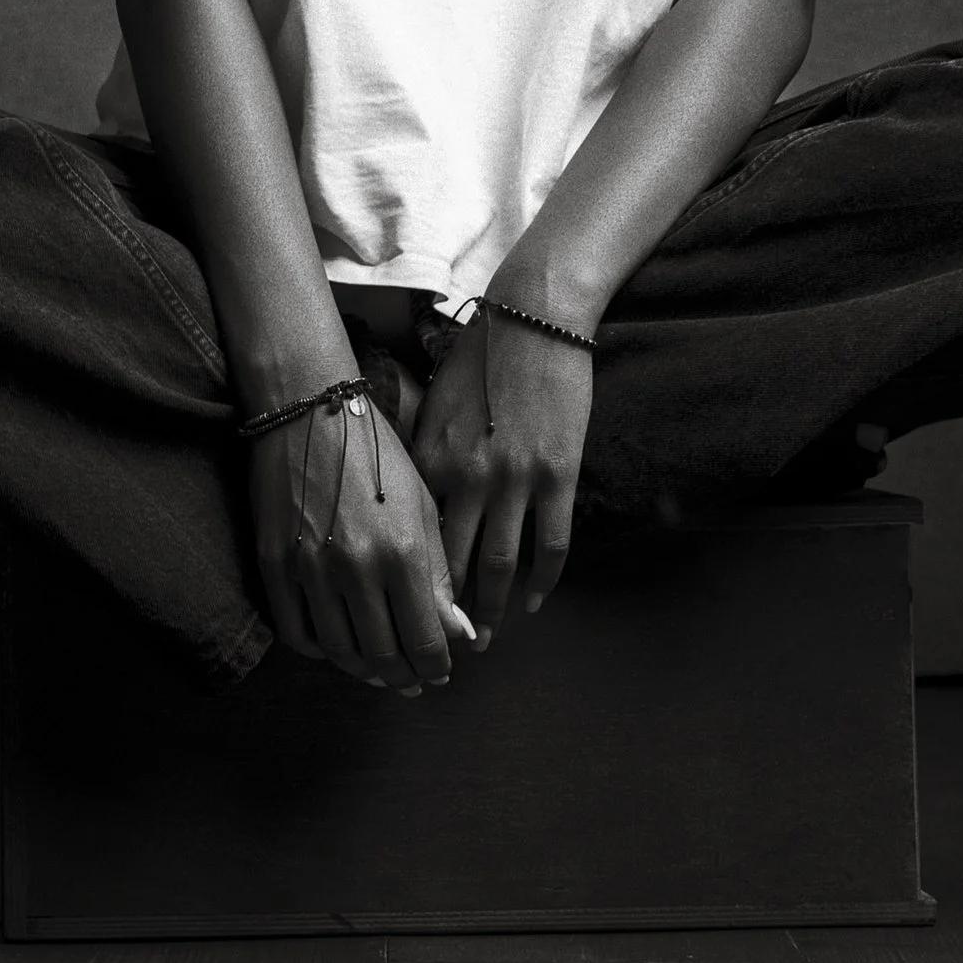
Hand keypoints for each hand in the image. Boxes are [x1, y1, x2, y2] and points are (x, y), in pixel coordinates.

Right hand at [248, 395, 474, 693]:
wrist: (309, 409)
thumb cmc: (377, 451)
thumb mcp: (422, 504)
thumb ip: (438, 574)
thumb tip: (456, 633)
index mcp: (403, 551)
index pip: (426, 641)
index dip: (436, 667)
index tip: (439, 672)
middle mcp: (356, 568)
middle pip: (383, 656)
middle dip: (404, 677)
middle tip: (412, 680)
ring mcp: (310, 570)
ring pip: (341, 652)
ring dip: (364, 670)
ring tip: (379, 669)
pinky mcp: (274, 565)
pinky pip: (296, 633)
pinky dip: (319, 650)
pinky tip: (336, 645)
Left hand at [411, 309, 594, 644]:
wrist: (534, 317)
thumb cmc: (480, 356)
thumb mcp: (433, 405)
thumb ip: (422, 457)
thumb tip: (411, 507)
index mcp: (430, 460)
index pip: (415, 539)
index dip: (410, 582)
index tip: (404, 610)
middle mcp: (467, 477)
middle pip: (453, 564)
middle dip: (446, 613)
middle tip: (443, 645)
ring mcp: (515, 480)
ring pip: (499, 565)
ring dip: (491, 609)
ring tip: (485, 638)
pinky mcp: (557, 476)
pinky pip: (549, 545)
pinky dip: (541, 582)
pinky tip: (532, 602)